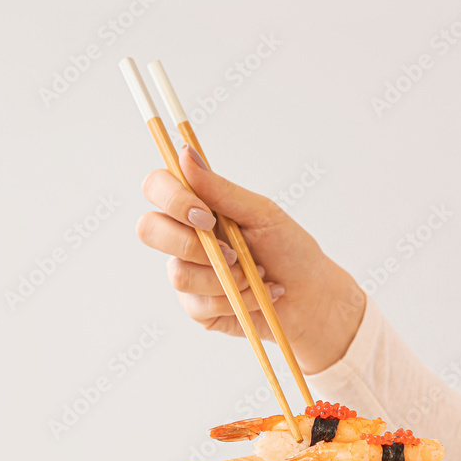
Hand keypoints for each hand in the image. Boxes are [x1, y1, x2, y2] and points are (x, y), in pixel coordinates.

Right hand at [137, 145, 365, 373]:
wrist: (311, 298)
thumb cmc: (290, 250)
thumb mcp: (261, 213)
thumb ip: (221, 189)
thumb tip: (184, 152)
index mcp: (197, 207)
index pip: (157, 188)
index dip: (171, 198)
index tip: (206, 215)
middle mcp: (185, 238)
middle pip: (148, 229)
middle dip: (190, 244)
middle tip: (232, 252)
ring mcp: (188, 273)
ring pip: (178, 273)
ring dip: (227, 276)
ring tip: (256, 275)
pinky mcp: (197, 307)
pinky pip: (199, 303)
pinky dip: (237, 299)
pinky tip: (257, 296)